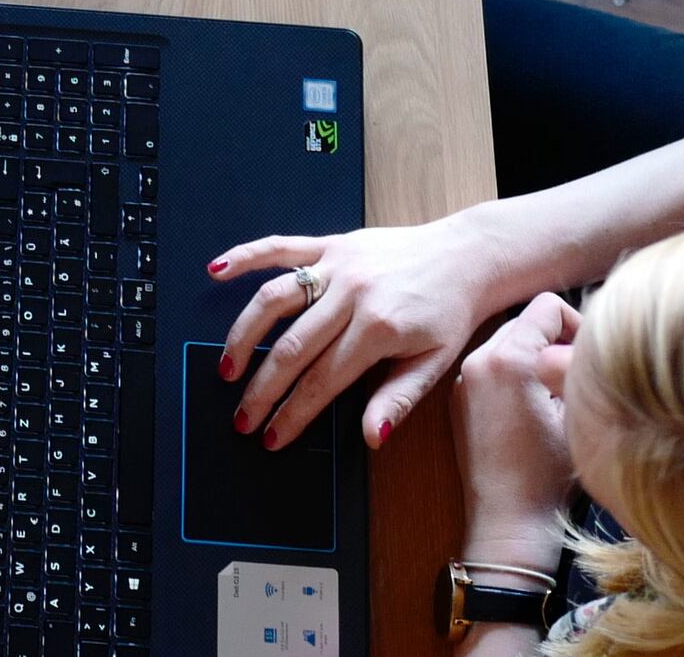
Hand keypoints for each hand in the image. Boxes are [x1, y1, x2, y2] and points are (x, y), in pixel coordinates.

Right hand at [207, 209, 520, 451]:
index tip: (271, 437)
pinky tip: (217, 270)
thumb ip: (398, 400)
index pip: (322, 381)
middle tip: (241, 418)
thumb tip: (370, 438)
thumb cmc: (450, 313)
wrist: (466, 256)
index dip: (293, 413)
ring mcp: (338, 265)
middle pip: (291, 348)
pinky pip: (281, 247)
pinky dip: (246, 256)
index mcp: (378, 329)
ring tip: (226, 368)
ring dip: (243, 335)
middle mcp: (352, 294)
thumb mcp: (435, 364)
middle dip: (262, 389)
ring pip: (275, 300)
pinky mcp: (332, 244)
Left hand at [453, 295, 582, 567]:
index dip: (577, 324)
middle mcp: (478, 361)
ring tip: (555, 396)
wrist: (509, 522)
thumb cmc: (549, 474)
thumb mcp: (578, 412)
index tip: (588, 356)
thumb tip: (583, 345)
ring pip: (507, 343)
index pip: (547, 306)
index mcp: (509, 358)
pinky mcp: (459, 400)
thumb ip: (577, 367)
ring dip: (533, 357)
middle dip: (554, 340)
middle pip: (525, 321)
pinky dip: (513, 375)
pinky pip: (491, 368)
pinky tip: (532, 410)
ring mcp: (464, 380)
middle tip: (576, 376)